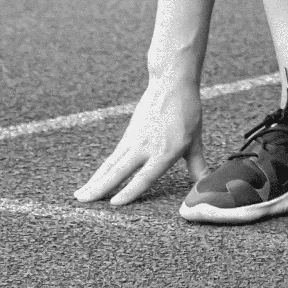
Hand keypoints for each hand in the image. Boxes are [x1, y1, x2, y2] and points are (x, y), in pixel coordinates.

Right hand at [73, 78, 207, 205]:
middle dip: (100, 188)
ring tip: (80, 195)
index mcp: (165, 151)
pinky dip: (102, 170)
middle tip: (82, 202)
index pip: (145, 176)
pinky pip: (113, 157)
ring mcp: (134, 140)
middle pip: (119, 171)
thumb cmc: (187, 111)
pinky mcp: (129, 134)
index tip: (114, 204)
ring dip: (95, 180)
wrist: (171, 83)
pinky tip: (95, 179)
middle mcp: (146, 147)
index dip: (130, 191)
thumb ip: (197, 166)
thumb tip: (207, 186)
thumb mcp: (195, 140)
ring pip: (111, 164)